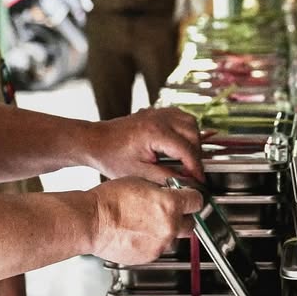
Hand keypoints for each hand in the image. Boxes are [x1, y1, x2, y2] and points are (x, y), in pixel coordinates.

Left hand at [88, 107, 203, 183]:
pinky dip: (186, 130)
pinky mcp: (157, 112)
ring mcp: (158, 112)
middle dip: (196, 154)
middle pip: (193, 133)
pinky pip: (181, 117)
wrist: (96, 141)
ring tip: (187, 159)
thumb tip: (188, 183)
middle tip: (193, 172)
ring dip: (194, 141)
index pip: (187, 149)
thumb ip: (166, 178)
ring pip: (191, 122)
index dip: (196, 167)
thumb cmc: (111, 156)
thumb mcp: (139, 173)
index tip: (200, 180)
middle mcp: (159, 118)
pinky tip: (181, 144)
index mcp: (155, 132)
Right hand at [90, 178, 202, 264]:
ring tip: (147, 222)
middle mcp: (169, 227)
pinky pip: (159, 247)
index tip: (189, 198)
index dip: (192, 198)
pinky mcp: (150, 256)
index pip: (197, 202)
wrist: (92, 221)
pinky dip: (152, 241)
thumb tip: (171, 192)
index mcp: (169, 205)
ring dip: (166, 230)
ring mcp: (160, 244)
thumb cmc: (109, 200)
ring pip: (174, 237)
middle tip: (170, 211)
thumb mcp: (141, 182)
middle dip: (183, 217)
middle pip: (191, 224)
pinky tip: (138, 232)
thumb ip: (162, 190)